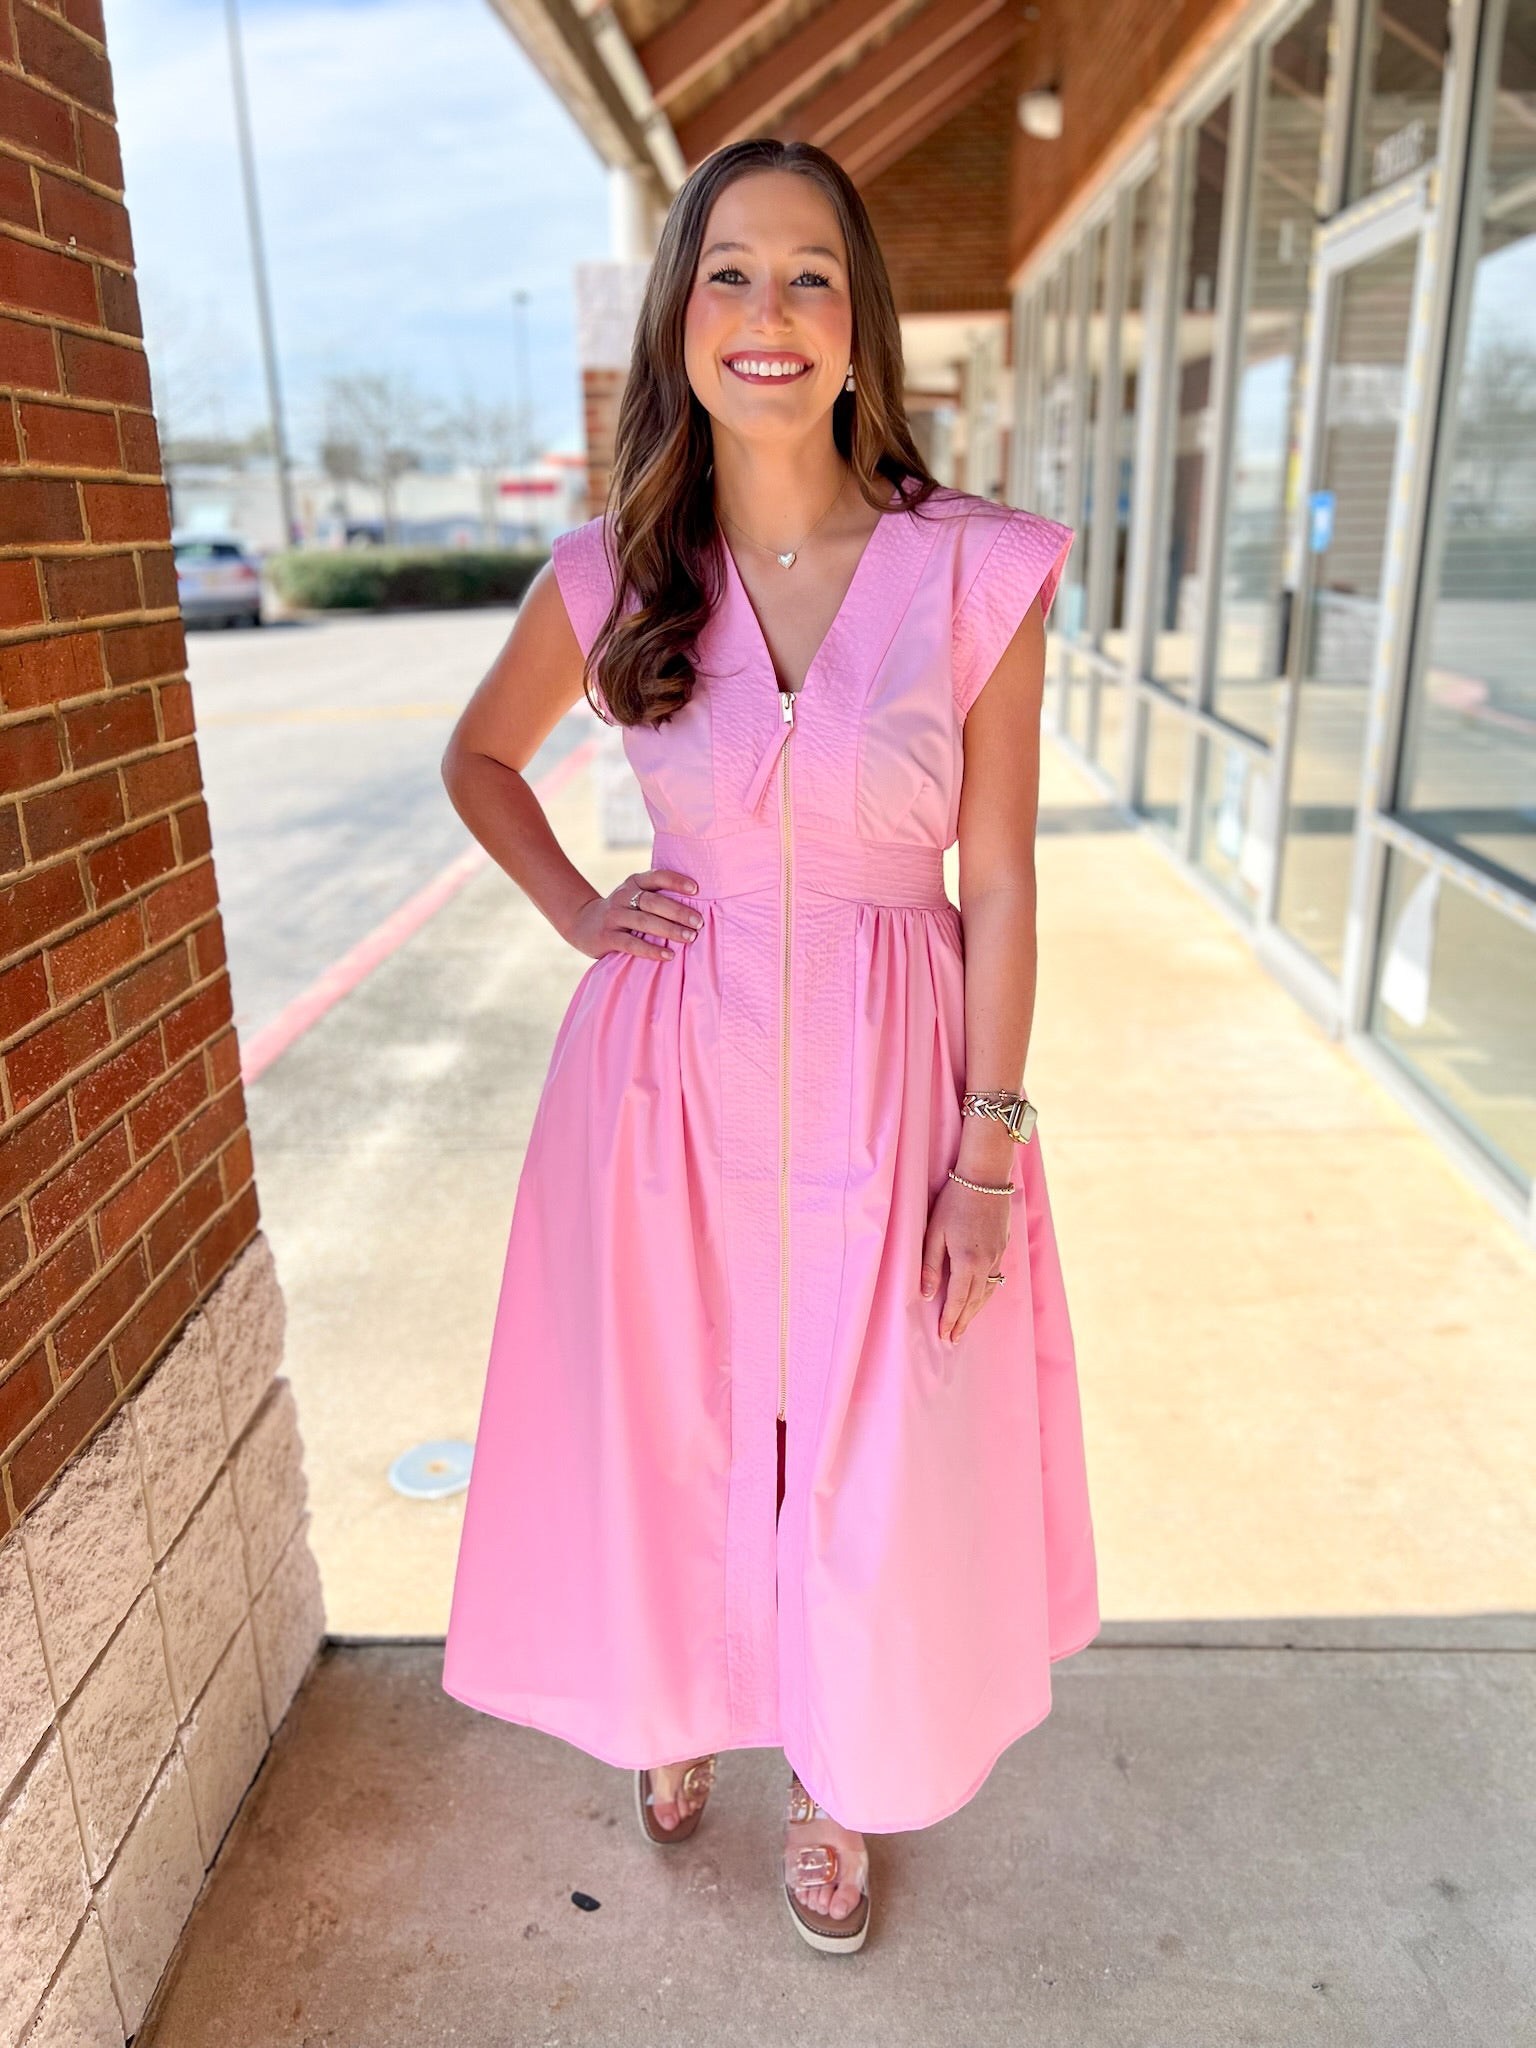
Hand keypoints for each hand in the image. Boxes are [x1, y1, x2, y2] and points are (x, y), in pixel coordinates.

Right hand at [566, 869, 702, 961]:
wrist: (583, 923)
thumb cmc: (623, 911)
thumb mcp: (636, 897)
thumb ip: (658, 897)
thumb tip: (700, 904)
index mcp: (634, 882)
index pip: (657, 876)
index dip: (676, 882)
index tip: (697, 890)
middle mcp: (623, 896)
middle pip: (653, 901)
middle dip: (678, 911)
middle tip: (698, 923)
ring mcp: (613, 916)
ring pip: (643, 921)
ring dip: (669, 930)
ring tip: (689, 938)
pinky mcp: (606, 936)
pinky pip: (631, 943)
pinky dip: (651, 950)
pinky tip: (669, 955)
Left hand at [920, 1175, 1009, 1343]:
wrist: (985, 1178)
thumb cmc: (954, 1201)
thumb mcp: (934, 1232)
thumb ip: (930, 1265)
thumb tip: (925, 1294)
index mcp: (967, 1261)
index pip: (957, 1299)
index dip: (950, 1319)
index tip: (944, 1336)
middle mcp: (986, 1263)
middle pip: (974, 1301)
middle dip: (963, 1321)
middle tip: (953, 1339)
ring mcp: (998, 1255)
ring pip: (988, 1292)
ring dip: (976, 1311)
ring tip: (966, 1324)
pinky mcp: (1003, 1247)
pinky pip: (996, 1278)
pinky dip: (987, 1294)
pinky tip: (981, 1297)